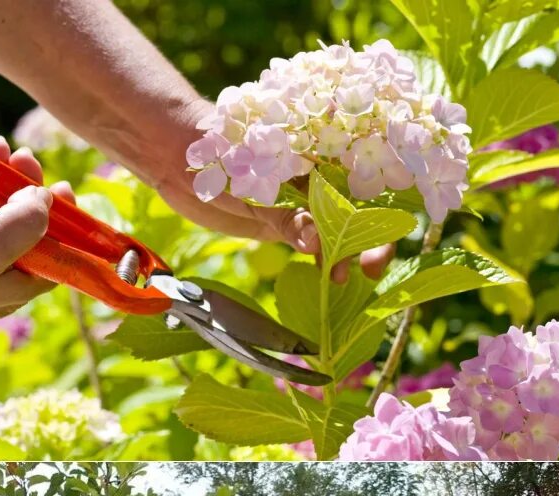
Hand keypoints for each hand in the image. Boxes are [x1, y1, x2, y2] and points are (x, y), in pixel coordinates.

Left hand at [154, 100, 394, 283]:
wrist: (180, 158)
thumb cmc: (221, 155)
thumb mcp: (256, 187)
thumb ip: (287, 216)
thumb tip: (316, 244)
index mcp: (322, 154)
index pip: (364, 181)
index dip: (379, 209)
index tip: (379, 237)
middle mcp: (320, 177)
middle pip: (359, 209)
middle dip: (368, 239)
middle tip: (369, 270)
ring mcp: (305, 201)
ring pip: (339, 229)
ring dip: (345, 253)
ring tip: (340, 278)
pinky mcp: (287, 222)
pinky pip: (315, 241)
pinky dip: (324, 257)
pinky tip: (328, 275)